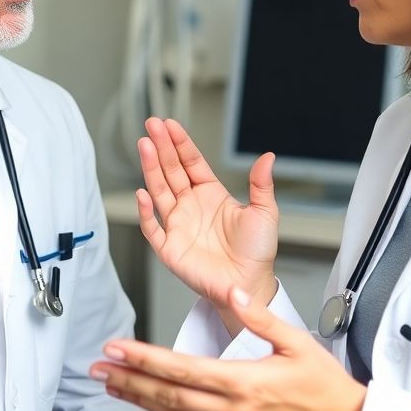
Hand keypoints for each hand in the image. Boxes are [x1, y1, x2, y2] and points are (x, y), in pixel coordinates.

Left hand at [91, 286, 365, 410]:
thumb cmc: (324, 386)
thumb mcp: (296, 342)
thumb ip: (260, 316)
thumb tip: (232, 291)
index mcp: (243, 382)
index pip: (181, 369)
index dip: (144, 359)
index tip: (118, 349)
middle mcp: (231, 409)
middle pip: (167, 395)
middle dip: (128, 379)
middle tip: (98, 368)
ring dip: (139, 397)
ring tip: (111, 384)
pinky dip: (163, 410)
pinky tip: (148, 399)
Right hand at [137, 118, 279, 323]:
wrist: (250, 285)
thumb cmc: (256, 252)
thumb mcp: (265, 213)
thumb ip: (261, 184)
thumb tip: (268, 156)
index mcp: (211, 194)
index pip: (191, 163)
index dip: (181, 144)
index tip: (170, 125)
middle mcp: (191, 206)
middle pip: (171, 171)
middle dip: (162, 147)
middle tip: (152, 125)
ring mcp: (178, 225)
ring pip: (159, 191)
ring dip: (151, 168)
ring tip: (145, 145)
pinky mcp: (169, 248)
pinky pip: (152, 227)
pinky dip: (145, 212)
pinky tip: (143, 194)